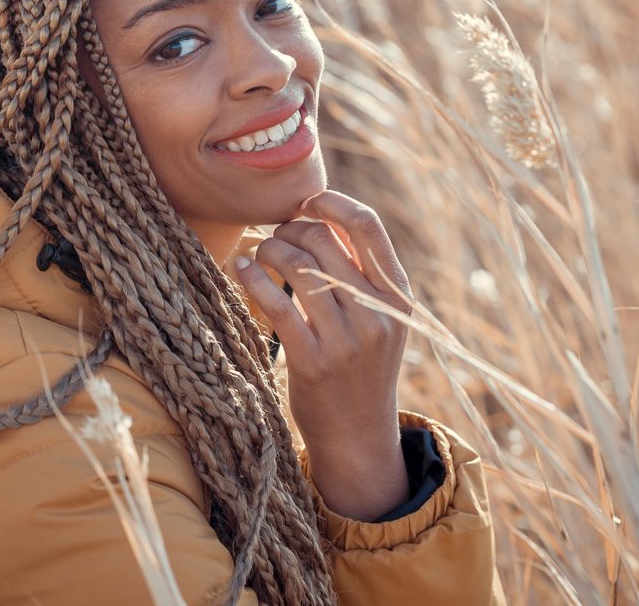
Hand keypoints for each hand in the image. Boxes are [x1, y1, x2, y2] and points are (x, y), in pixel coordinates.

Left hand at [233, 189, 415, 520]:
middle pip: (324, 242)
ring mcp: (346, 339)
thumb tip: (321, 217)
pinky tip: (241, 269)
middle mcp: (377, 314)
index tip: (306, 201)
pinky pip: (276, 302)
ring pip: (298, 266)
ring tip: (259, 253)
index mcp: (397, 298)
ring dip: (269, 249)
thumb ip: (361, 274)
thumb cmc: (362, 367)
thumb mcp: (381, 320)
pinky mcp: (313, 361)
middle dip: (291, 228)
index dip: (332, 203)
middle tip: (274, 235)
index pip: (369, 228)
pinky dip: (253, 277)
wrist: (359, 436)